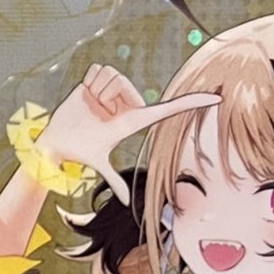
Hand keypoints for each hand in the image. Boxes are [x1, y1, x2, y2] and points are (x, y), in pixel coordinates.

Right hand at [37, 63, 218, 201]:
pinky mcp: (97, 77)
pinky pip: (98, 68)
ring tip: (90, 106)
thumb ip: (113, 181)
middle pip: (125, 85)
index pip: (168, 110)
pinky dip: (88, 80)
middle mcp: (125, 101)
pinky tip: (85, 93)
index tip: (216, 98)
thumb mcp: (98, 163)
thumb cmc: (79, 152)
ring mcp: (112, 88)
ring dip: (96, 90)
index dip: (192, 104)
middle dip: (107, 97)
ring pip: (112, 75)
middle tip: (98, 114)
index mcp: (133, 120)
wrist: (57, 140)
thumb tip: (126, 204)